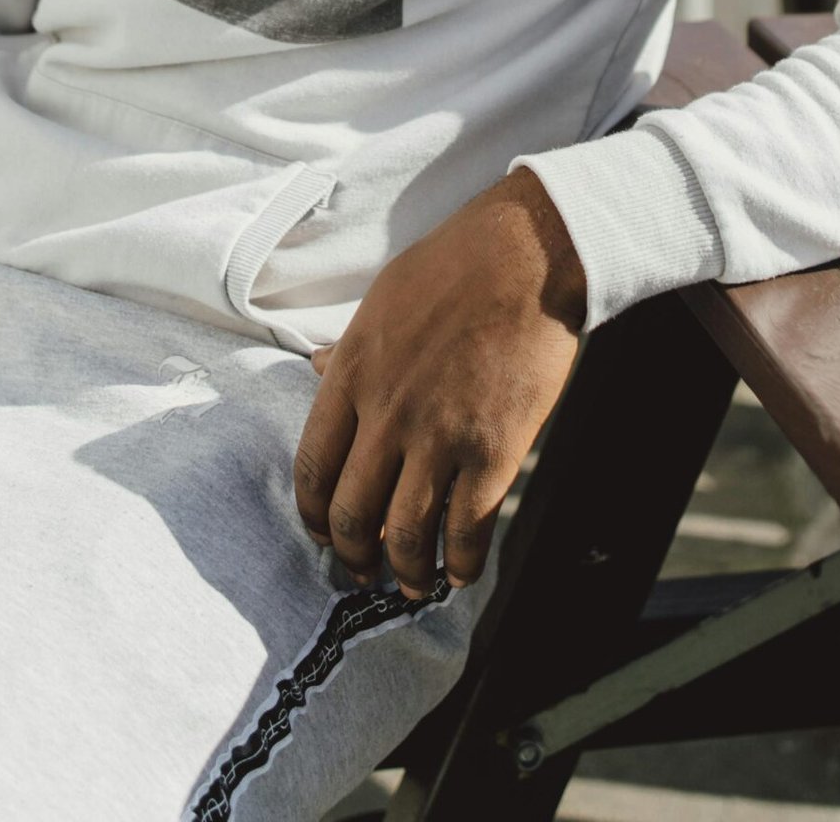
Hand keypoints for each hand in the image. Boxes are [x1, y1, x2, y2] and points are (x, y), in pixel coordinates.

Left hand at [294, 169, 585, 600]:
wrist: (526, 254)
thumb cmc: (455, 265)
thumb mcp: (383, 299)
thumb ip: (349, 347)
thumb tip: (316, 367)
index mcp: (353, 373)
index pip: (312, 467)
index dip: (314, 515)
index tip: (323, 533)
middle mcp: (386, 413)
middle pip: (351, 514)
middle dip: (353, 557)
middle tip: (364, 572)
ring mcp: (439, 436)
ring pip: (405, 535)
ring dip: (405, 573)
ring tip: (412, 585)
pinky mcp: (493, 452)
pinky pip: (466, 529)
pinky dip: (460, 564)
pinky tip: (462, 570)